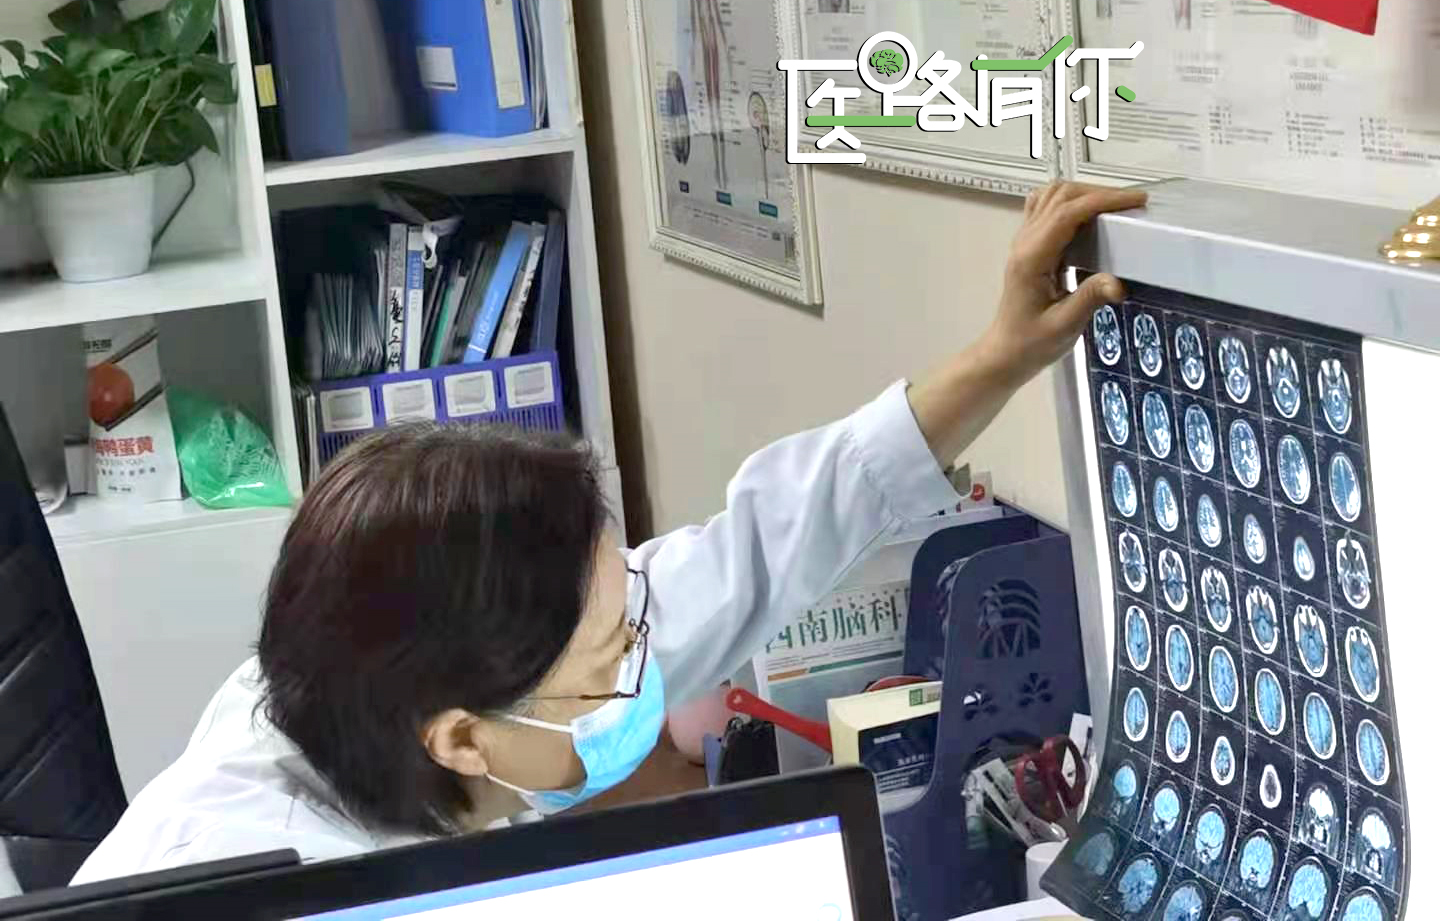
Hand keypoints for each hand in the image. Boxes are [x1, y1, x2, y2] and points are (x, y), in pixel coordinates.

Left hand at [978, 181, 1147, 385]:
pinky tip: (1088, 213)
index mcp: (1031, 259)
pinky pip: (1045, 208)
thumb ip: (1089, 300)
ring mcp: (1023, 241)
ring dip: (1083, 193)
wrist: (1006, 351)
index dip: (1102, 201)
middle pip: (1060, 197)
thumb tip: (1117, 282)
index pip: (1066, 214)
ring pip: (1051, 197)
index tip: (1135, 201)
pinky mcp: (1029, 245)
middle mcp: (1024, 243)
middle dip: (1098, 193)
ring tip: (1114, 206)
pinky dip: (1069, 201)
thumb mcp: (1064, 326)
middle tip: (1132, 204)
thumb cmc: (1032, 343)